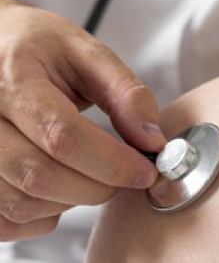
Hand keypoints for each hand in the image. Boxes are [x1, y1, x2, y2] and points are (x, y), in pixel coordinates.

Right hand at [0, 0, 166, 240]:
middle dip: (97, 186)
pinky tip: (61, 185)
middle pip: (40, 175)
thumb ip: (126, 94)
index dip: (110, 161)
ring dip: (72, 200)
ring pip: (21, 203)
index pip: (62, 134)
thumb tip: (153, 140)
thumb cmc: (41, 48)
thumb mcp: (89, 53)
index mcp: (16, 77)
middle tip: (125, 174)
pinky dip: (42, 216)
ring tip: (93, 171)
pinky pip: (4, 221)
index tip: (145, 170)